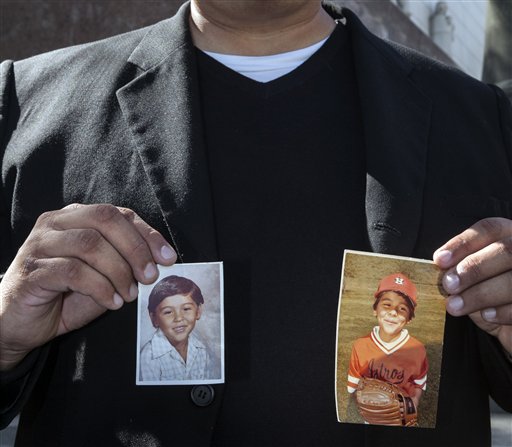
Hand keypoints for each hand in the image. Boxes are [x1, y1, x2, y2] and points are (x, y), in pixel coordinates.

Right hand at [0, 204, 176, 369]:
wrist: (18, 323)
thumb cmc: (64, 296)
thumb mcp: (103, 276)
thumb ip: (124, 263)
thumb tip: (158, 262)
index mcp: (75, 217)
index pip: (119, 214)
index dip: (147, 234)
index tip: (168, 257)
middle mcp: (56, 223)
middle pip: (105, 219)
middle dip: (136, 248)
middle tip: (150, 276)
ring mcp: (40, 244)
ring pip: (90, 244)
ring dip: (118, 271)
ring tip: (129, 294)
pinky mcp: (32, 270)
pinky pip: (73, 272)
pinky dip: (100, 288)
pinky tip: (112, 302)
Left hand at [433, 217, 511, 353]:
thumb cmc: (491, 297)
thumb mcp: (473, 278)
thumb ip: (460, 267)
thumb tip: (442, 266)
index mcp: (510, 236)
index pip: (489, 229)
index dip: (463, 243)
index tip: (440, 260)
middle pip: (506, 250)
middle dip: (474, 268)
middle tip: (449, 285)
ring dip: (480, 294)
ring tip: (456, 306)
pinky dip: (502, 311)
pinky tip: (487, 315)